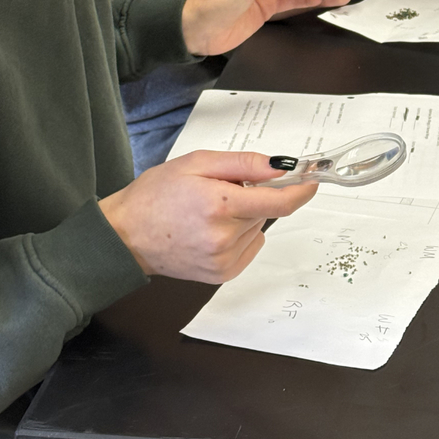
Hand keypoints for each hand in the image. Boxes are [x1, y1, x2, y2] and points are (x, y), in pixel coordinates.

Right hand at [99, 151, 316, 282]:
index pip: (278, 202)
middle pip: (265, 211)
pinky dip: (240, 235)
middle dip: (254, 195)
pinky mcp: (221, 274)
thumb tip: (282, 166)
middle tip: (221, 189)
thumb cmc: (157, 194)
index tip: (311, 181)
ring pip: (257, 228)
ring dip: (245, 216)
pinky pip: (249, 246)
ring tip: (210, 211)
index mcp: (220, 205)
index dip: (300, 191)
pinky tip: (212, 230)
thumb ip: (244, 164)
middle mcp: (224, 237)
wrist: (126, 235)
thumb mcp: (198, 163)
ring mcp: (223, 260)